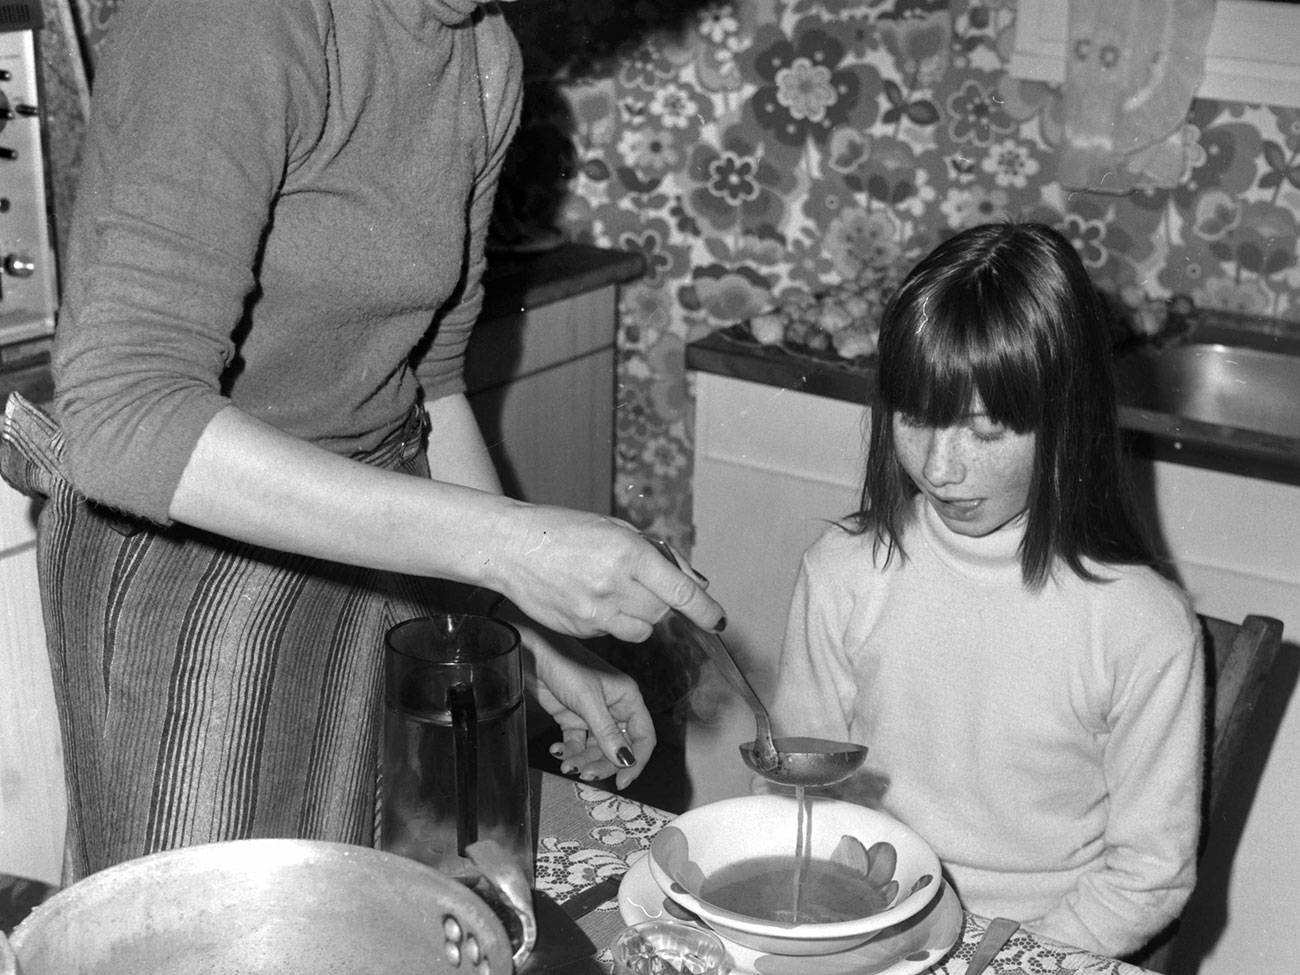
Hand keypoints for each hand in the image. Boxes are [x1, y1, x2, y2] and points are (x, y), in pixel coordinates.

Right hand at [486, 505, 722, 642]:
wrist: (511, 548)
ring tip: (615, 592)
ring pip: (642, 630)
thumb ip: (660, 555)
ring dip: (640, 616)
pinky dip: (612, 621)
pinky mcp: (581, 630)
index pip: (681, 592)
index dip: (705, 610)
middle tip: (640, 584)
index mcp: (628, 554)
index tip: (718, 620)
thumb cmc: (564, 530)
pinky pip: (613, 633)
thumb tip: (695, 583)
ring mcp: (596, 612)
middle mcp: (615, 586)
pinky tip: (589, 597)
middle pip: (662, 613)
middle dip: (661, 602)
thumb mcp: (616, 528)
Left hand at [513, 618, 655, 790]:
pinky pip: (577, 743)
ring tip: (567, 764)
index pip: (643, 736)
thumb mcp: (588, 700)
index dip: (637, 761)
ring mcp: (593, 715)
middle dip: (603, 763)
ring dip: (583, 759)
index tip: (623, 781)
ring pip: (596, 749)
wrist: (533, 654)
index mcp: (628, 698)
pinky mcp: (574, 718)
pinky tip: (558, 751)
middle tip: (586, 773)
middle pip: (618, 747)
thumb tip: (626, 761)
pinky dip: (569, 751)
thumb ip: (606, 733)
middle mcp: (614, 708)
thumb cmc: (565, 665)